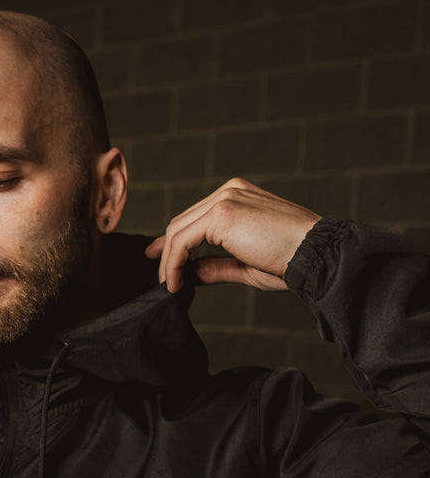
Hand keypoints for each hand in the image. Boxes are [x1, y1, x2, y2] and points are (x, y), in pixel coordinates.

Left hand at [145, 178, 320, 292]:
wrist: (315, 255)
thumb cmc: (290, 260)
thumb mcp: (245, 263)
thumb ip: (216, 265)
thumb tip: (191, 273)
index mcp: (238, 195)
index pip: (196, 216)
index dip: (174, 241)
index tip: (162, 261)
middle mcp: (230, 191)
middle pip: (183, 221)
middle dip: (167, 252)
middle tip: (163, 280)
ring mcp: (225, 199)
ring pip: (179, 230)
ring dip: (169, 262)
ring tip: (170, 287)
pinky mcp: (221, 214)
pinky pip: (183, 240)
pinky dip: (174, 263)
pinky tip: (175, 282)